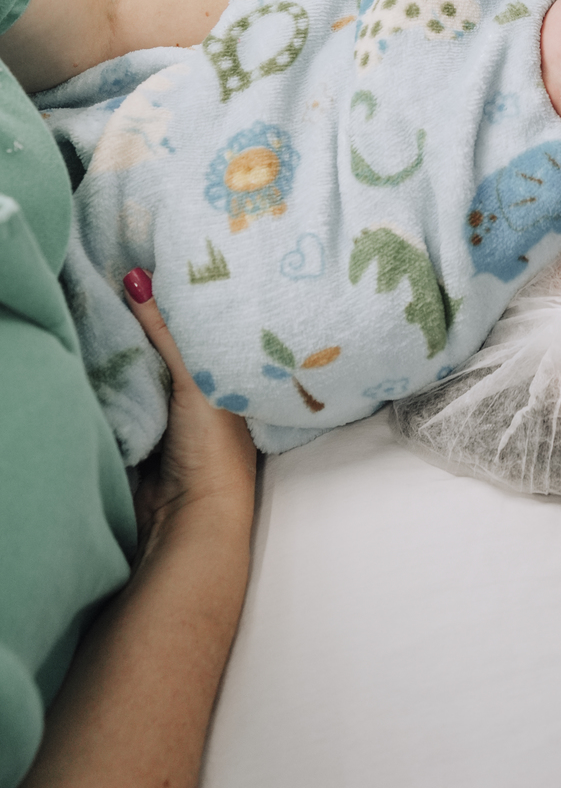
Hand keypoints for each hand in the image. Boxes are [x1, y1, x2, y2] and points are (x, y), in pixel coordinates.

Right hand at [123, 270, 257, 552]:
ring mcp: (175, 414)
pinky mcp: (145, 433)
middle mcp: (208, 393)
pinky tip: (100, 354)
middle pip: (175, 347)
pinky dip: (116, 378)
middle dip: (153, 324)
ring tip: (105, 308)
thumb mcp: (197, 380)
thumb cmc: (213, 448)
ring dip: (131, 352)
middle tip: (120, 282)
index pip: (210, 326)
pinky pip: (127, 393)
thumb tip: (137, 278)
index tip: (162, 267)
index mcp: (232, 376)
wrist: (189, 520)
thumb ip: (169, 332)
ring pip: (149, 369)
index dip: (188, 300)